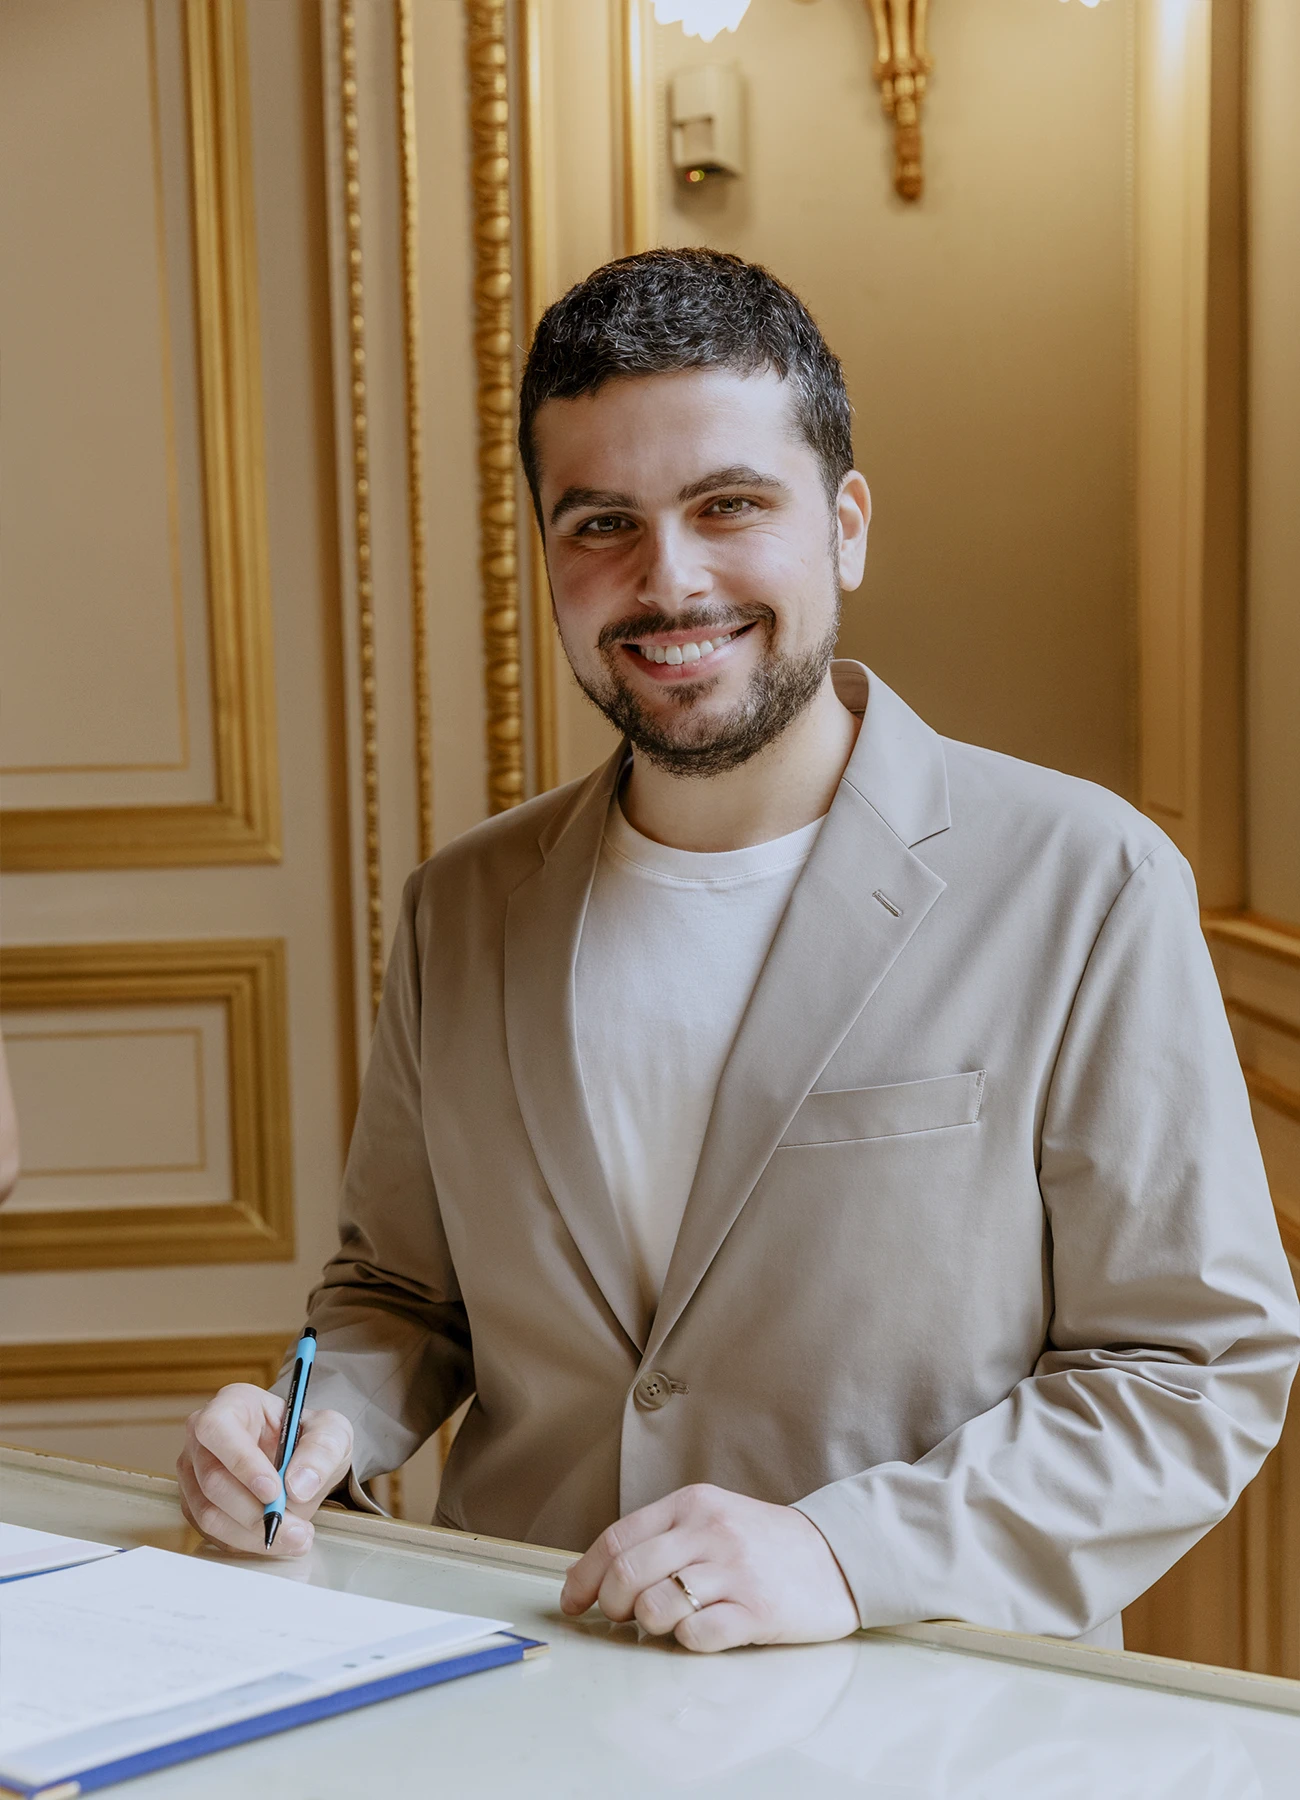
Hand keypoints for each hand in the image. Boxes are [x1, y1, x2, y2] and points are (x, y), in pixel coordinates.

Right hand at [177, 1382, 352, 1557]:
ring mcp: (194, 1473)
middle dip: (255, 1512)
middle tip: (295, 1527)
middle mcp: (204, 1437)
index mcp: (233, 1404)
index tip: (273, 1490)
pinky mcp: (196, 1505)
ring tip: (295, 1536)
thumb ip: (321, 1451)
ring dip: (253, 1534)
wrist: (300, 1461)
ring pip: (209, 1513)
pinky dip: (246, 1543)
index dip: (241, 1462)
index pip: (218, 1428)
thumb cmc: (308, 1437)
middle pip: (212, 1480)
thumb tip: (298, 1485)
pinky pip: (212, 1533)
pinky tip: (278, 1538)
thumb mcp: (331, 1432)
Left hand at [560, 1484, 858, 1651]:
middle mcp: (710, 1532)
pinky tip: (700, 1633)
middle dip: (610, 1604)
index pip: (617, 1538)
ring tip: (667, 1622)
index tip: (573, 1601)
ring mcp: (734, 1571)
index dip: (584, 1575)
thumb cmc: (764, 1544)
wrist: (837, 1557)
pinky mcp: (757, 1611)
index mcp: (692, 1504)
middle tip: (620, 1618)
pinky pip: (696, 1635)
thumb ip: (664, 1536)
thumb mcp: (713, 1518)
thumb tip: (601, 1573)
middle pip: (627, 1573)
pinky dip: (686, 1642)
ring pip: (656, 1605)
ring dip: (650, 1624)